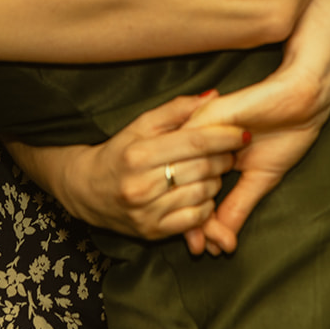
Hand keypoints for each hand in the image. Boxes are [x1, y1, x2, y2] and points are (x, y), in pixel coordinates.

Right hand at [47, 93, 247, 239]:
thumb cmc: (119, 152)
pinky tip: (202, 194)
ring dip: (216, 182)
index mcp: (139, 154)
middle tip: (230, 152)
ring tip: (214, 171)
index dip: (224, 136)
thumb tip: (212, 96)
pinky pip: (194, 220)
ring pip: (202, 194)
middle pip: (202, 169)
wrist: (87, 190)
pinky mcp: (152, 232)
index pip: (194, 142)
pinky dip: (206, 206)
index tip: (242, 132)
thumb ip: (176, 110)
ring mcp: (147, 212)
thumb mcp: (140, 125)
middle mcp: (141, 185)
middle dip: (224, 158)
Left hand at [179, 60, 329, 255]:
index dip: (196, 222)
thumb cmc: (285, 133)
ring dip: (196, 206)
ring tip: (207, 235)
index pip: (193, 191)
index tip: (202, 251)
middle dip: (194, 221)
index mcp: (209, 155)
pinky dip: (202, 181)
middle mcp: (199, 141)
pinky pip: (194, 148)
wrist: (305, 100)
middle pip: (183, 184)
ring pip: (185, 170)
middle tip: (206, 248)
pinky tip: (212, 203)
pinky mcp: (209, 116)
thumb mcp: (259, 179)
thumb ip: (237, 207)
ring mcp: (201, 127)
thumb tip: (220, 244)